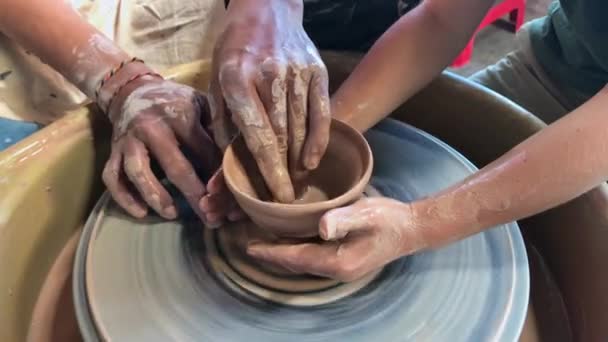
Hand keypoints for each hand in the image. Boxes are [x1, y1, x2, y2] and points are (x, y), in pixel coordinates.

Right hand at [101, 72, 238, 224]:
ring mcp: (129, 140)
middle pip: (176, 167)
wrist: (132, 89)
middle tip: (211, 218)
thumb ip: (218, 127)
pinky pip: (112, 177)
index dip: (218, 176)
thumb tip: (242, 160)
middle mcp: (152, 127)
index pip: (204, 150)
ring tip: (173, 214)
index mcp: (180, 114)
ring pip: (138, 172)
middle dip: (195, 196)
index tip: (231, 198)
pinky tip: (142, 213)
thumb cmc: (176, 101)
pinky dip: (125, 197)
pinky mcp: (112, 151)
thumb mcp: (201, 103)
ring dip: (156, 196)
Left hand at [209, 0, 331, 202]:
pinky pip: (322, 113)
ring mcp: (297, 72)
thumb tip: (224, 167)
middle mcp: (270, 76)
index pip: (257, 137)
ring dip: (299, 162)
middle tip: (284, 198)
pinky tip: (313, 161)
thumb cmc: (235, 51)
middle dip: (283, 174)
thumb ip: (222, 124)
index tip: (275, 198)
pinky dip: (319, 140)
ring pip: (301, 129)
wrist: (266, 9)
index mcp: (237, 79)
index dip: (268, 172)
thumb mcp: (216, 82)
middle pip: (282, 138)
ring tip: (295, 183)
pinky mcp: (318, 70)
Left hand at [246, 197, 430, 281]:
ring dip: (282, 254)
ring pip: (302, 262)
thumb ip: (343, 219)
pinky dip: (295, 250)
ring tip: (261, 243)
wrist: (412, 228)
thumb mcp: (367, 214)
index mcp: (338, 262)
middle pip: (295, 263)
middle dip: (272, 256)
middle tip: (248, 245)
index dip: (272, 252)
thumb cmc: (390, 220)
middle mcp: (336, 269)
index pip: (297, 257)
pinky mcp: (343, 259)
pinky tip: (288, 240)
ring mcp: (340, 267)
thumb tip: (320, 226)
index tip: (250, 247)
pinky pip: (312, 257)